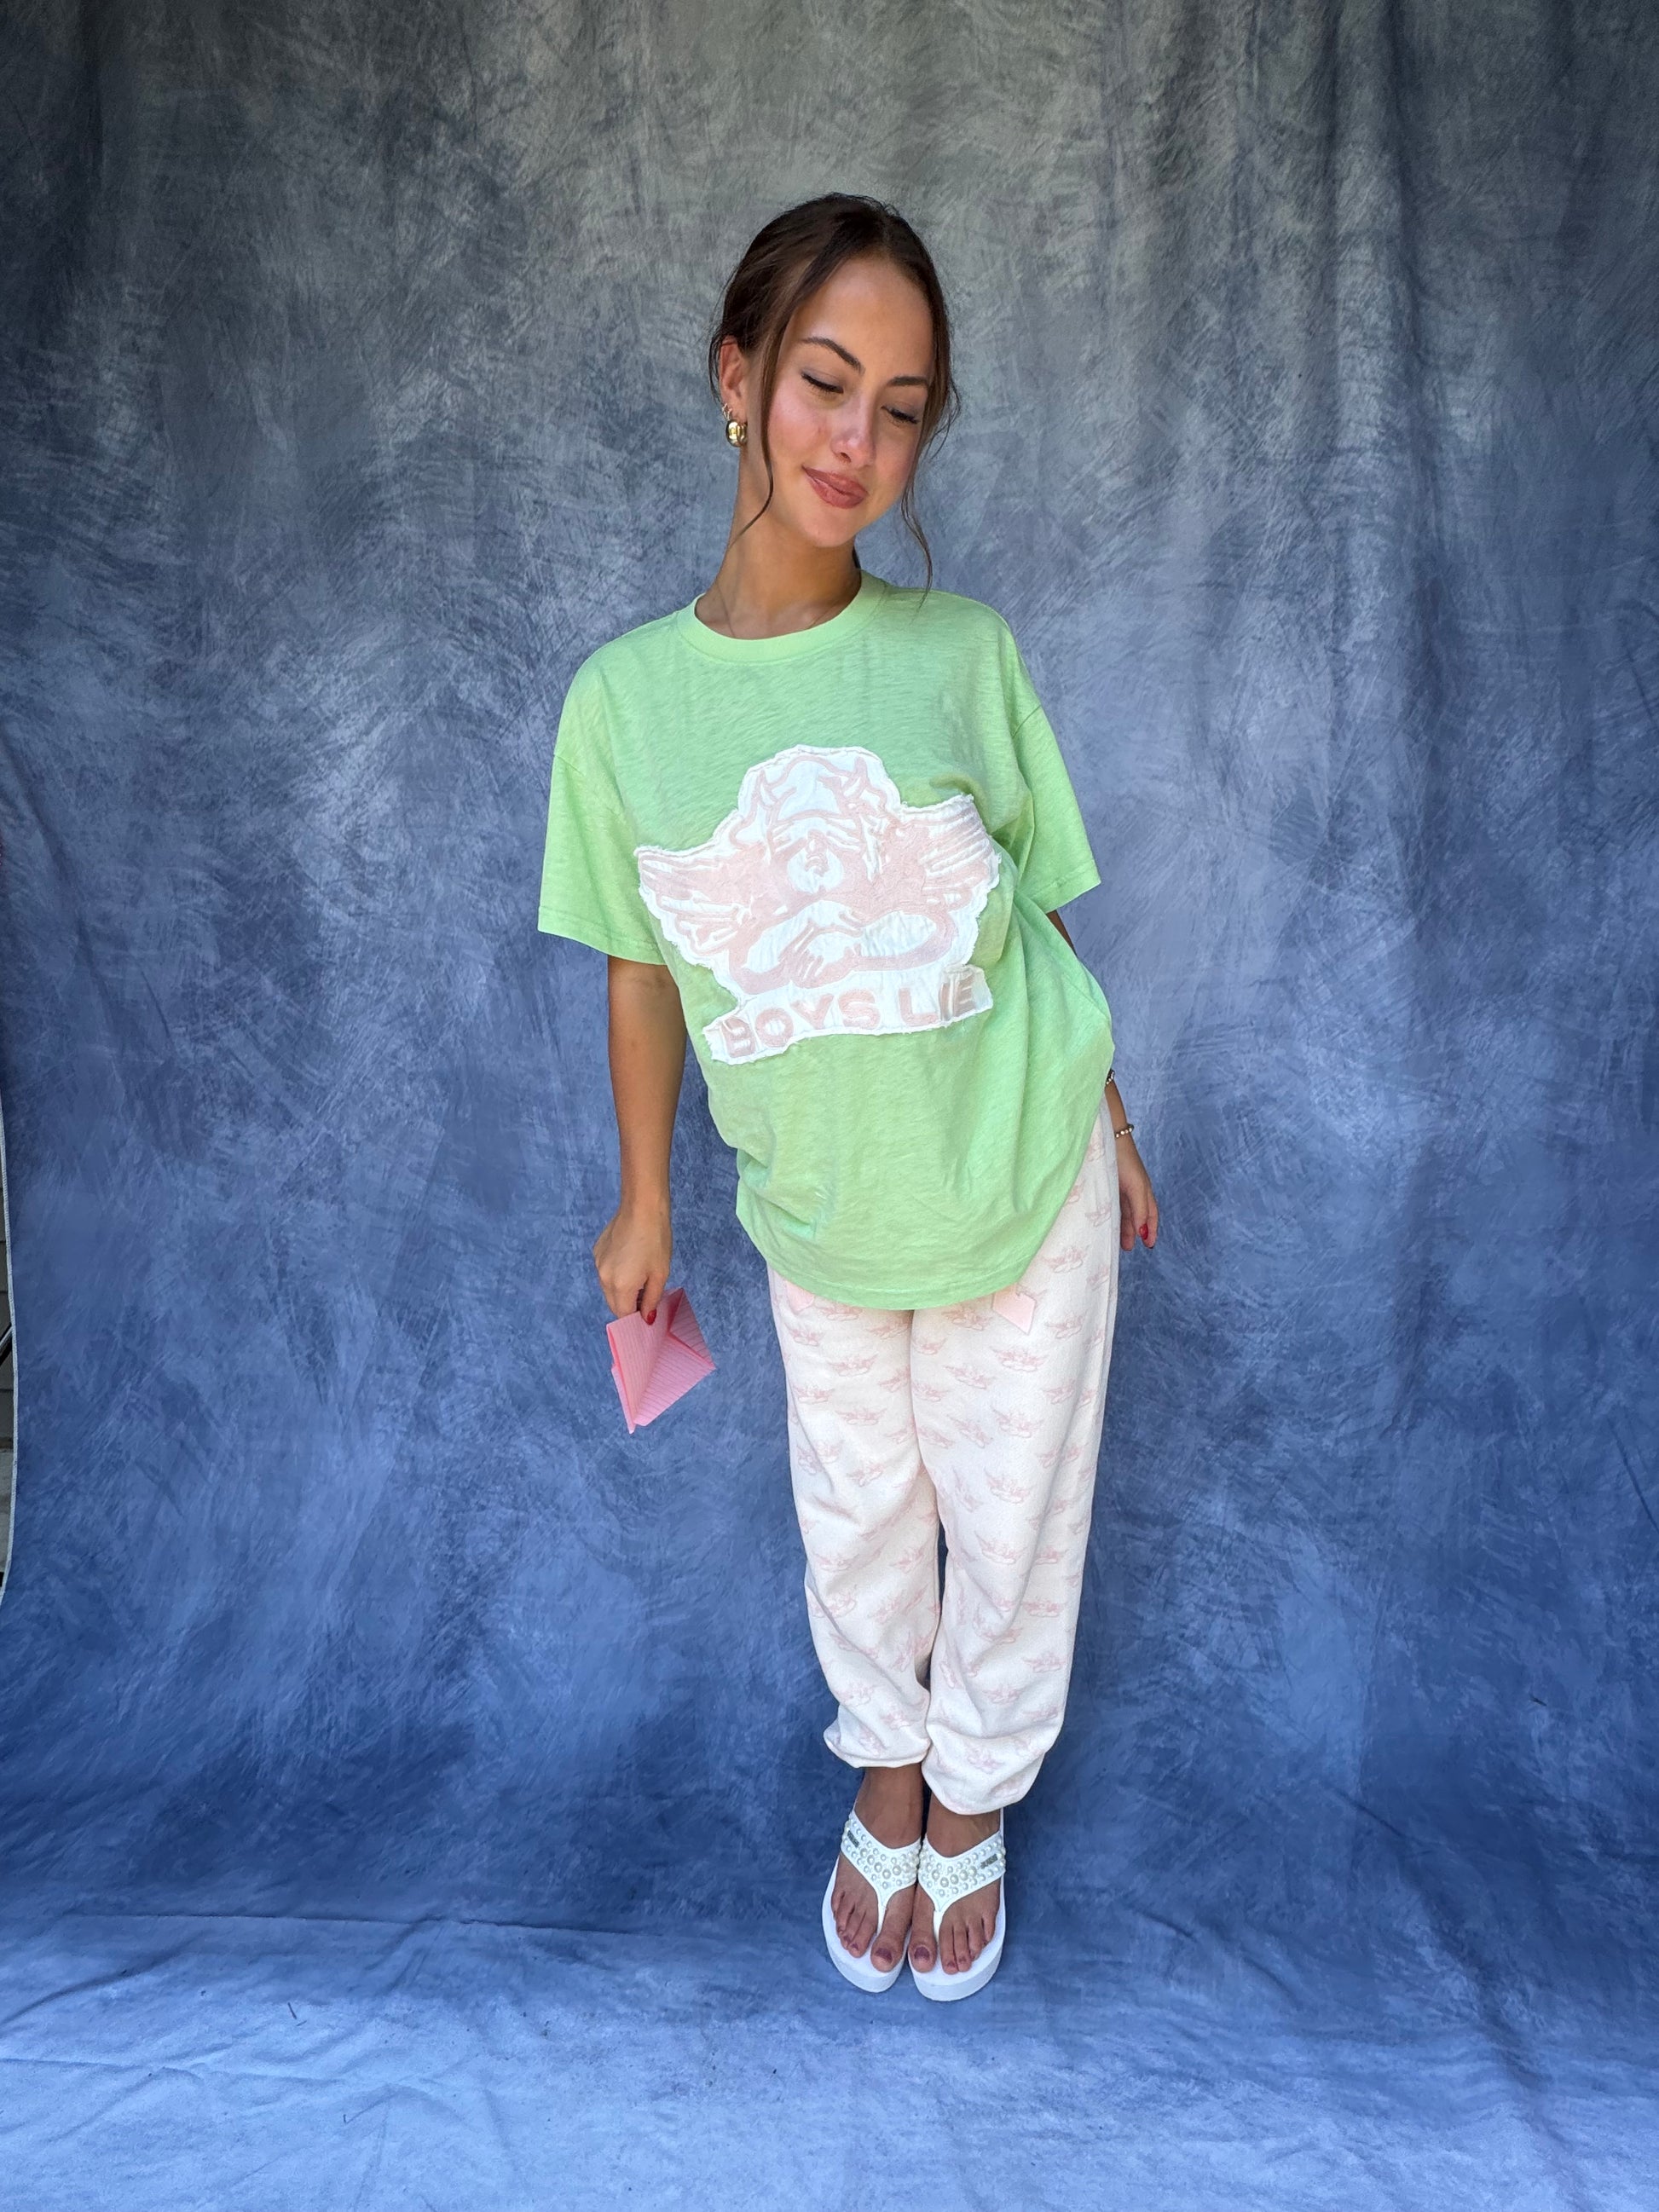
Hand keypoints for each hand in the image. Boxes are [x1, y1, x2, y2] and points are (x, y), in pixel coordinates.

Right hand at [593, 1195, 672, 1322]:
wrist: (642, 1207)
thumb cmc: (656, 1240)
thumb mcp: (660, 1274)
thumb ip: (651, 1300)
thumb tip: (646, 1318)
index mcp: (620, 1286)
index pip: (624, 1314)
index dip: (635, 1318)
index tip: (647, 1314)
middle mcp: (603, 1278)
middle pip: (613, 1303)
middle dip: (628, 1305)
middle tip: (646, 1296)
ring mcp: (598, 1263)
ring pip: (608, 1288)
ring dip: (621, 1289)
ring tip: (639, 1274)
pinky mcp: (597, 1251)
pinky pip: (605, 1271)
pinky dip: (616, 1273)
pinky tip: (630, 1259)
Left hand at [1116, 1138, 1157, 1251]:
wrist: (1106, 1136)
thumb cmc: (1124, 1160)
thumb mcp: (1136, 1187)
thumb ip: (1140, 1210)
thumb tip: (1143, 1232)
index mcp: (1144, 1189)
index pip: (1151, 1214)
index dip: (1152, 1230)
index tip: (1149, 1245)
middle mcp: (1133, 1188)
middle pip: (1136, 1215)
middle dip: (1133, 1232)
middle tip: (1127, 1248)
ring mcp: (1120, 1185)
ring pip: (1123, 1210)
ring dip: (1122, 1226)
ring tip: (1116, 1240)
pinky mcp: (1107, 1182)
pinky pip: (1113, 1204)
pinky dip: (1113, 1215)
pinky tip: (1107, 1221)